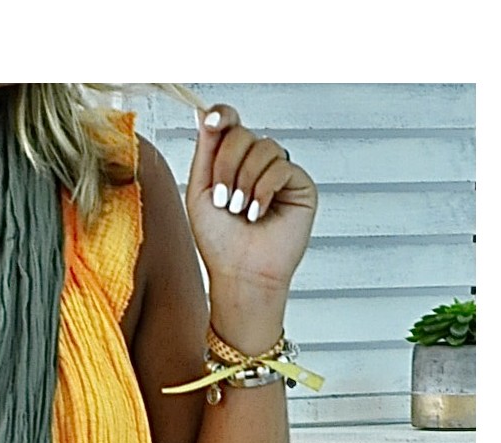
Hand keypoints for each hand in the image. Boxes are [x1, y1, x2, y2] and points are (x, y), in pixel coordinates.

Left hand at [185, 103, 316, 300]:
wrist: (241, 273)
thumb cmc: (221, 243)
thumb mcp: (200, 192)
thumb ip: (205, 151)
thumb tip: (203, 111)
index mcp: (232, 162)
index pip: (231, 123)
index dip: (223, 115)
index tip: (213, 121)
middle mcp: (256, 163)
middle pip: (242, 133)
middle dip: (226, 166)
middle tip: (223, 199)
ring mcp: (279, 172)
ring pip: (263, 147)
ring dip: (245, 181)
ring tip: (240, 210)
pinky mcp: (300, 184)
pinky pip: (281, 166)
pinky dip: (264, 190)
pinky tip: (259, 212)